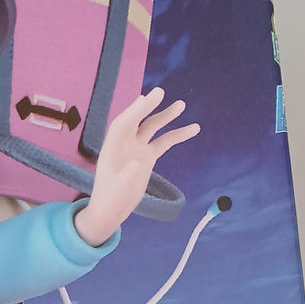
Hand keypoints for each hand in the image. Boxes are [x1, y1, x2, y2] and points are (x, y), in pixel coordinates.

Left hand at [74, 88, 199, 245]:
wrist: (111, 210)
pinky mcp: (147, 158)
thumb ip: (126, 176)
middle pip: (137, 120)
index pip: (122, 125)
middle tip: (160, 92)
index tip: (144, 99)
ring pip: (153, 128)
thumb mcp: (117, 190)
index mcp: (112, 148)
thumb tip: (137, 163)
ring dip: (166, 116)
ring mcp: (137, 149)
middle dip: (148, 107)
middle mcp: (125, 144)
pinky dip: (177, 135)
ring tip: (181, 105)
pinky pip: (164, 142)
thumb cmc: (109, 200)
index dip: (132, 112)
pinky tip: (194, 128)